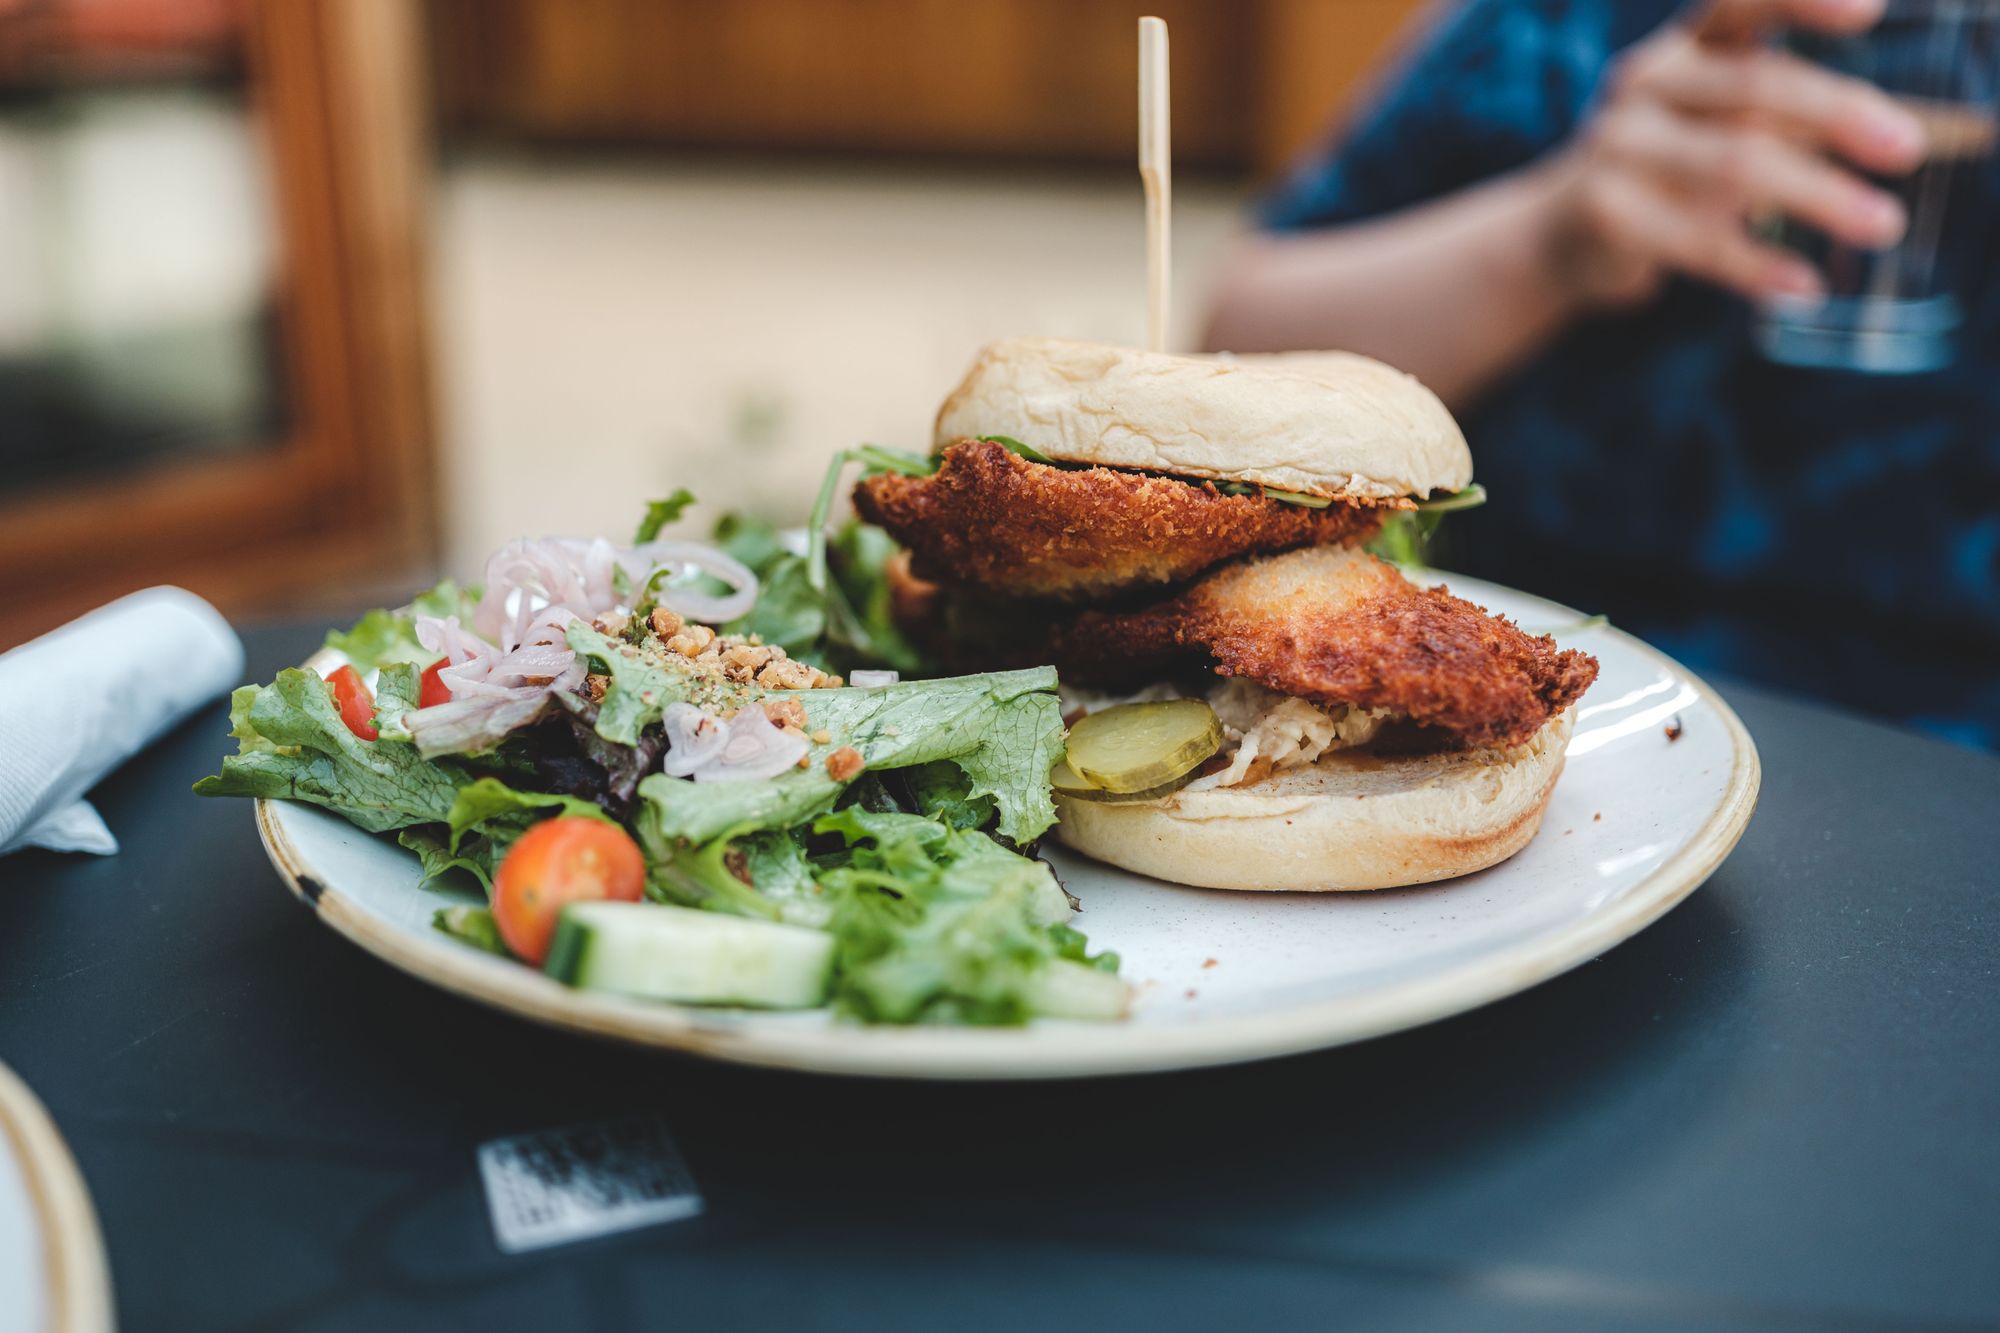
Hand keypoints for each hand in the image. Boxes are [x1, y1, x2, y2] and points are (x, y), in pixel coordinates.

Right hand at [1544, 0, 1925, 307]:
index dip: (1802, 3)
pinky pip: (1697, 239)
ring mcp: (1618, 146)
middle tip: (1905, 149)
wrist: (1555, 236)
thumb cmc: (1662, 170)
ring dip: (1820, 196)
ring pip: (1735, 164)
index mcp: (1681, 49)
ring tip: (1882, 225)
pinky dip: (1758, 265)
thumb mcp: (1713, 124)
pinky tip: (1804, 285)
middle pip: (1755, 88)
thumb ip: (1781, 112)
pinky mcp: (1606, 211)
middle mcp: (1644, 83)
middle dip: (1839, 115)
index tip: (1870, 14)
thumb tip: (1886, 133)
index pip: (1740, 5)